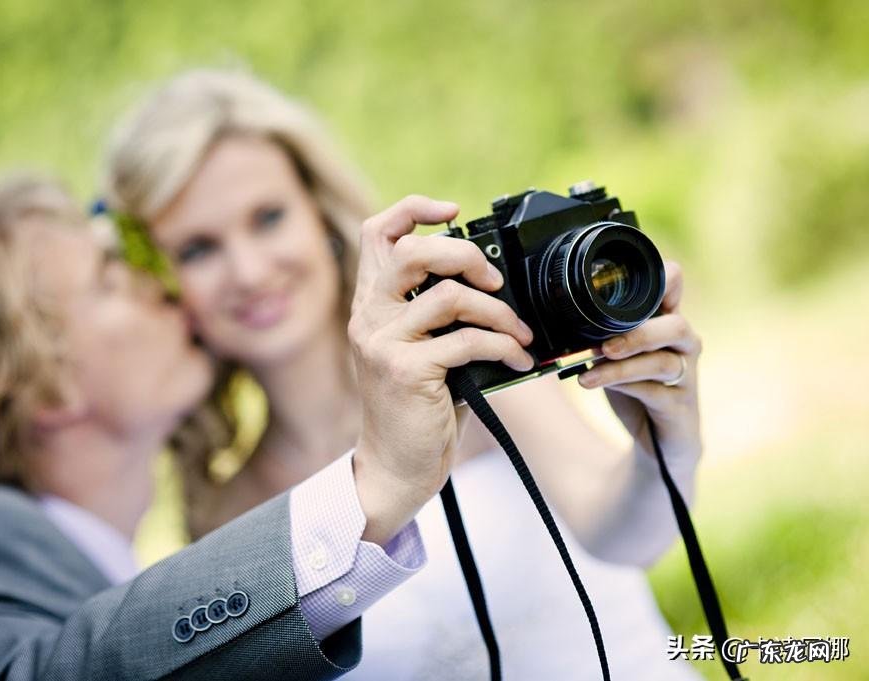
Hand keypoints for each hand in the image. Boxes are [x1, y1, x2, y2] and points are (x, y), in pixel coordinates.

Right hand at [348, 195, 533, 543]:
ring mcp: (383, 344)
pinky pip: (468, 341)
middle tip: (494, 281)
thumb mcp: (419, 349)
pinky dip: (505, 347)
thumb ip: (434, 312)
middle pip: (412, 251)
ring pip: (448, 296)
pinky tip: (520, 361)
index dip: (413, 209)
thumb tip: (490, 278)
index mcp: (370, 304)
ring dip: (499, 312)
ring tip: (520, 333)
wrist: (396, 466)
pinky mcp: (406, 372)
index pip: (376, 232)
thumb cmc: (416, 407)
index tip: (452, 212)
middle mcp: (369, 317)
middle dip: (465, 255)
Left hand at [577, 260, 702, 462]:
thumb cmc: (636, 388)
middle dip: (638, 333)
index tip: (618, 284)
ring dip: (622, 365)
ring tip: (590, 368)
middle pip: (676, 325)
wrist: (657, 441)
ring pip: (663, 362)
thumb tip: (559, 316)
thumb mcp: (615, 355)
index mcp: (667, 320)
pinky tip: (595, 384)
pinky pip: (655, 392)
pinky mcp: (679, 406)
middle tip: (603, 345)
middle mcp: (684, 344)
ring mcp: (686, 375)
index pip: (674, 283)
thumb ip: (600, 333)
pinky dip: (623, 386)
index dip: (657, 277)